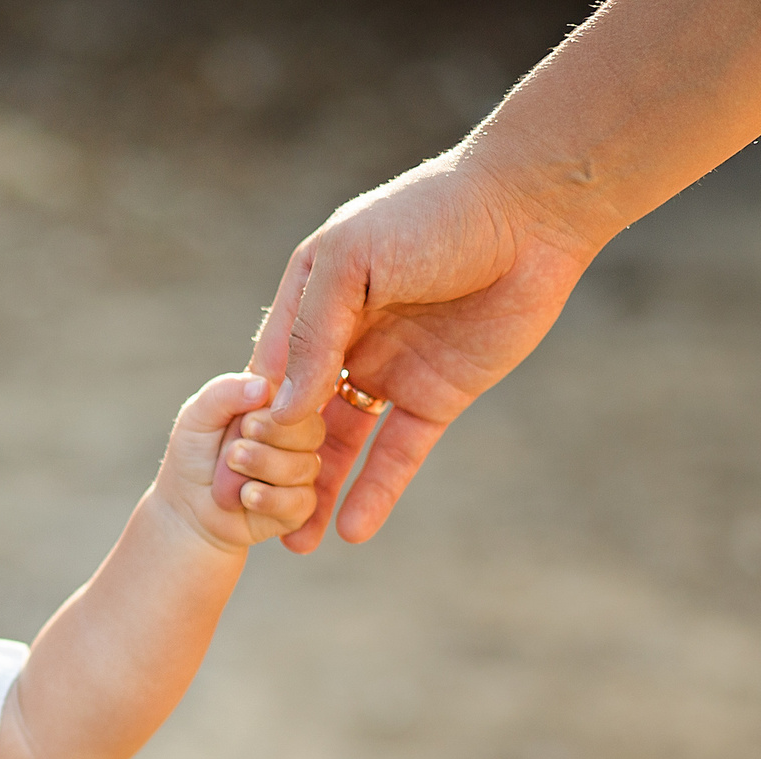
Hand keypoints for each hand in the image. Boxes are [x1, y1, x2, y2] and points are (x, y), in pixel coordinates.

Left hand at [158, 372, 323, 552]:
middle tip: (240, 438)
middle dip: (274, 432)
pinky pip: (300, 501)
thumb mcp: (198, 416)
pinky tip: (246, 495)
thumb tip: (262, 387)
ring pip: (305, 465)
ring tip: (232, 463)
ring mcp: (300, 470)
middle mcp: (296, 435)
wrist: (184, 507)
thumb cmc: (194, 455)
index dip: (285, 398)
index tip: (248, 415)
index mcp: (279, 404)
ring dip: (264, 463)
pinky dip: (270, 498)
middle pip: (312, 428)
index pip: (304, 389)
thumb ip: (224, 393)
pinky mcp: (298, 506)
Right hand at [244, 152, 597, 550]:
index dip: (248, 424)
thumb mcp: (352, 261)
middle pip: (299, 420)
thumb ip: (313, 332)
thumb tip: (282, 410)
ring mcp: (389, 370)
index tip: (226, 474)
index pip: (268, 376)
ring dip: (319, 492)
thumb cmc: (433, 215)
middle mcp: (344, 341)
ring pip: (342, 445)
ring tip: (298, 545)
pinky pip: (398, 453)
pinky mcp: (436, 396)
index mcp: (311, 302)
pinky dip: (375, 490)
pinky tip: (352, 530)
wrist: (533, 211)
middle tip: (251, 521)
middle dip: (275, 471)